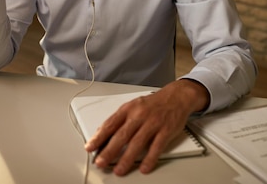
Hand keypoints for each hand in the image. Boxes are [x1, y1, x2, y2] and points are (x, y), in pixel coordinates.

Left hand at [85, 79, 209, 175]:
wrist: (176, 97)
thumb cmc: (152, 104)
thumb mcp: (132, 106)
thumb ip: (119, 120)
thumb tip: (102, 134)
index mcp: (128, 109)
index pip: (110, 124)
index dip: (98, 137)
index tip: (90, 147)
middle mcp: (139, 115)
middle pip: (121, 135)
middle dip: (109, 151)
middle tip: (100, 162)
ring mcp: (153, 123)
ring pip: (137, 143)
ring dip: (126, 159)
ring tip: (119, 170)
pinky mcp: (166, 130)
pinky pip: (156, 147)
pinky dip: (149, 159)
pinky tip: (143, 167)